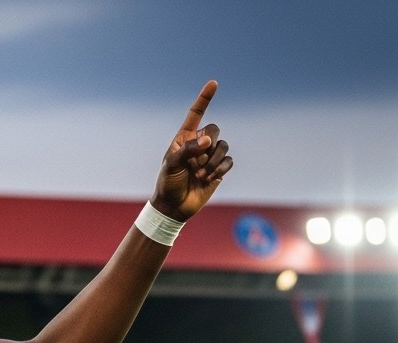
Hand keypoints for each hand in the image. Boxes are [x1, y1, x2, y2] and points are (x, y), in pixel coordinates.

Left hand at [151, 81, 232, 220]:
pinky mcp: (219, 168)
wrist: (175, 206)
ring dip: (213, 161)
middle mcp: (198, 144)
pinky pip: (228, 161)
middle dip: (209, 144)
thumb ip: (187, 150)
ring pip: (223, 146)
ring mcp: (209, 156)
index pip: (196, 114)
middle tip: (197, 162)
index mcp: (184, 138)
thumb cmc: (168, 183)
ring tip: (200, 174)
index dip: (205, 98)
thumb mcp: (172, 165)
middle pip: (214, 130)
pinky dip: (220, 169)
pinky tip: (209, 178)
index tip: (214, 83)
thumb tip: (207, 141)